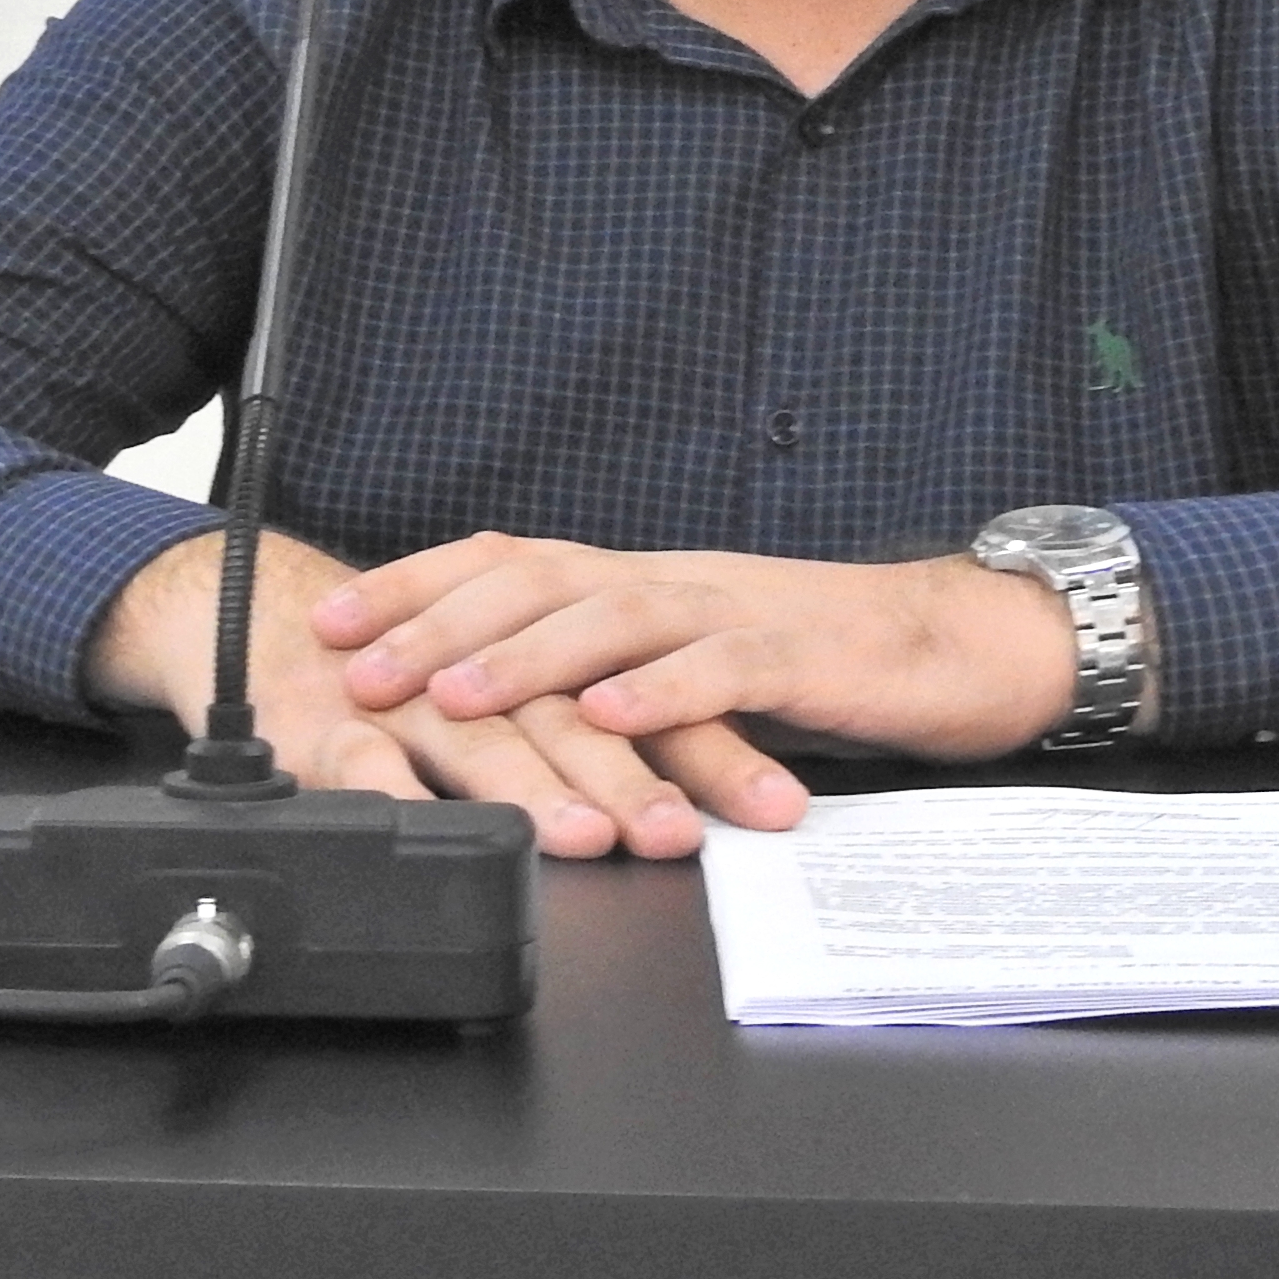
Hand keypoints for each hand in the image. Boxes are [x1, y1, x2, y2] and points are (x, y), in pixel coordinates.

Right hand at [85, 528, 792, 858]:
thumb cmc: (419, 679)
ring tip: (583, 833)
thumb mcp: (521, 702)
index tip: (775, 806)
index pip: (654, 707)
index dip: (718, 754)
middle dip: (638, 781)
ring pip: (483, 735)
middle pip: (578, 722)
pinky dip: (392, 790)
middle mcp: (492, 675)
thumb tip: (702, 810)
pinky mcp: (334, 726)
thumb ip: (597, 748)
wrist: (277, 624)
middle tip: (684, 833)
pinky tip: (425, 825)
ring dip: (534, 783)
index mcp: (553, 665)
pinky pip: (363, 759)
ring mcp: (412, 697)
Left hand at [312, 534, 1076, 766]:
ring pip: (615, 616)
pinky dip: (659, 690)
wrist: (951, 643)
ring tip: (455, 690)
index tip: (327, 618)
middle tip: (355, 662)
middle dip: (436, 620)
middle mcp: (673, 583)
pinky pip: (722, 669)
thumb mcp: (688, 664)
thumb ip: (609, 676)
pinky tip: (609, 716)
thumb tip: (503, 707)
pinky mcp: (799, 658)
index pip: (507, 562)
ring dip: (526, 655)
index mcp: (641, 583)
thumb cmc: (817, 659)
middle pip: (539, 582)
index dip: (414, 585)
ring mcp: (735, 613)